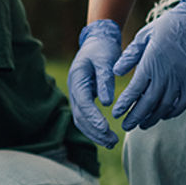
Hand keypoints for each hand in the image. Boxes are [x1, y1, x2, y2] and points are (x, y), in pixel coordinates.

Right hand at [66, 19, 122, 147]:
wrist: (97, 42)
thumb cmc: (102, 50)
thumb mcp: (105, 60)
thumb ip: (105, 79)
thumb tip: (106, 102)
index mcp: (77, 79)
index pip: (83, 103)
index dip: (93, 118)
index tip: (106, 129)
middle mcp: (73, 89)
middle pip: (79, 116)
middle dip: (95, 131)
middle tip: (112, 141)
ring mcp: (77, 95)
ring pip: (80, 120)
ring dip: (94, 133)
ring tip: (111, 142)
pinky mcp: (83, 99)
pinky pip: (85, 117)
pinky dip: (94, 128)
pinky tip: (106, 135)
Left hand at [112, 0, 185, 130]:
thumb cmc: (166, 27)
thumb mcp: (143, 36)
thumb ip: (129, 56)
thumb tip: (116, 72)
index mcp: (152, 63)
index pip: (135, 90)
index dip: (125, 104)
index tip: (116, 114)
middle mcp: (168, 74)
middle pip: (150, 102)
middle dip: (136, 116)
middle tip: (125, 127)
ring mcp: (183, 79)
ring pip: (166, 105)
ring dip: (153, 117)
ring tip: (142, 125)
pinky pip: (183, 102)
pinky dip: (173, 112)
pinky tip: (164, 116)